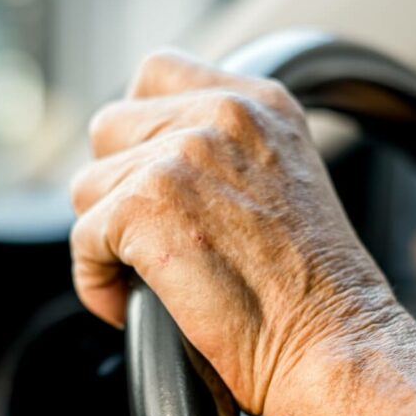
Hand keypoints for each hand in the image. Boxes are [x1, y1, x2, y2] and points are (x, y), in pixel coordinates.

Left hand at [70, 50, 406, 415]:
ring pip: (89, 187)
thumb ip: (227, 155)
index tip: (151, 180)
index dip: (141, 131)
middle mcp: (220, 115)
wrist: (333, 342)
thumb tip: (160, 167)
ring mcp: (181, 157)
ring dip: (106, 238)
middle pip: (111, 129)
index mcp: (259, 104)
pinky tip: (129, 305)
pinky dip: (96, 281)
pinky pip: (82, 240)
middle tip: (148, 240)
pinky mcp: (146, 205)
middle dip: (118, 189)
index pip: (158, 73)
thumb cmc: (318, 292)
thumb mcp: (288, 184)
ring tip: (145, 279)